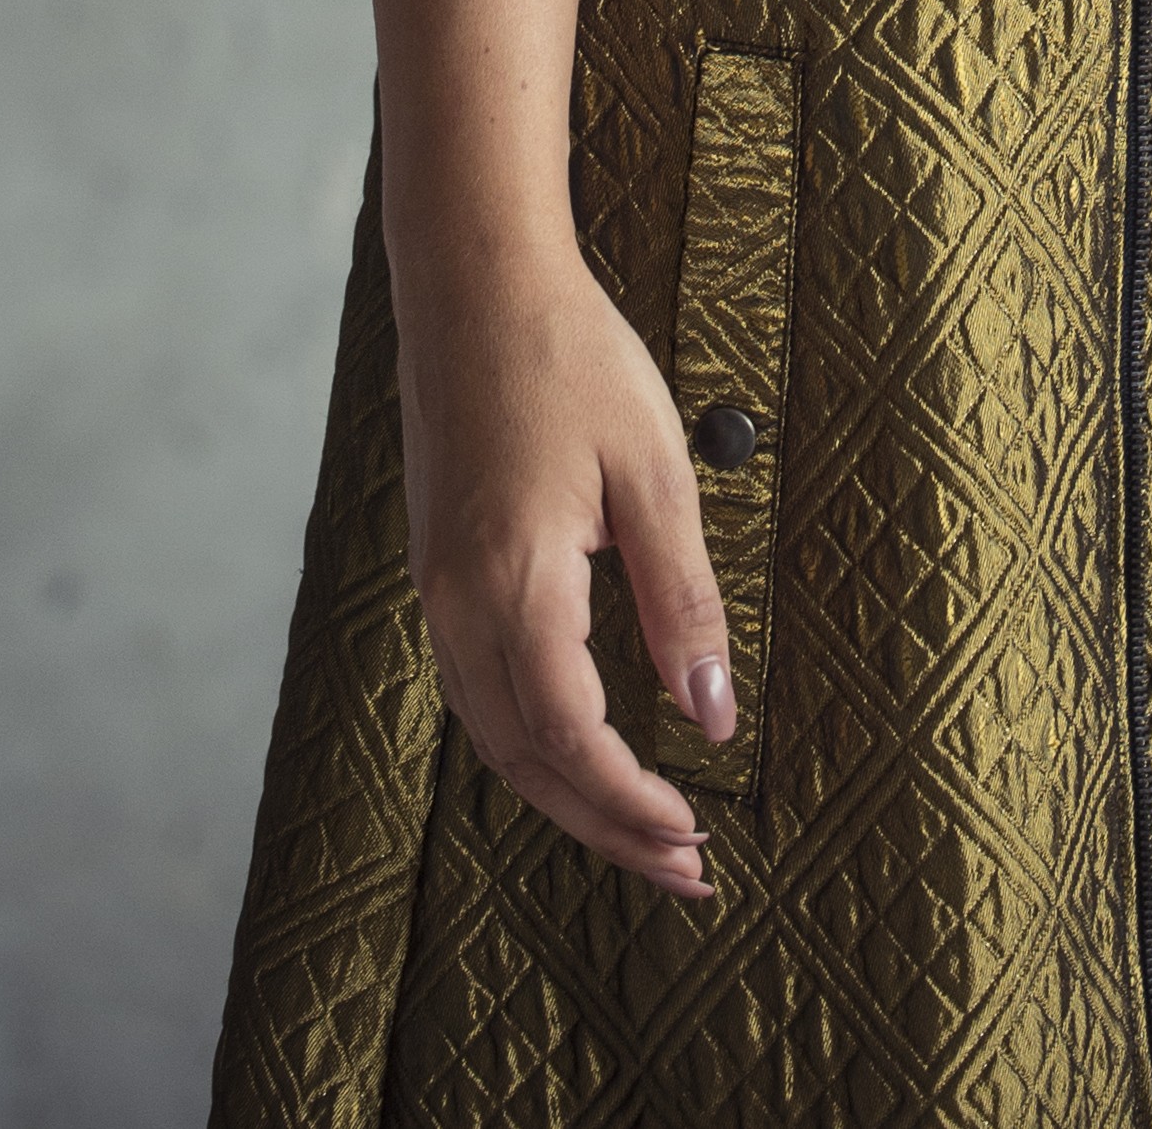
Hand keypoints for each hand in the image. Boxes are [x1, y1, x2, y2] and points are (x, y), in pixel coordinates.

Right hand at [396, 237, 736, 897]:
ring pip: (495, 736)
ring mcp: (437, 589)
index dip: (632, 801)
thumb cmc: (569, 356)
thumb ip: (683, 597)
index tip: (695, 836)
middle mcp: (457, 603)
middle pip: (525, 762)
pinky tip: (584, 749)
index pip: (572, 737)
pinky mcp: (438, 570)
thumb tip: (714, 712)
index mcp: (513, 581)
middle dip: (604, 828)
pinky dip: (534, 742)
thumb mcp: (653, 468)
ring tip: (645, 829)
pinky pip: (479, 691)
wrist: (474, 280)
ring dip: (568, 795)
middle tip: (684, 871)